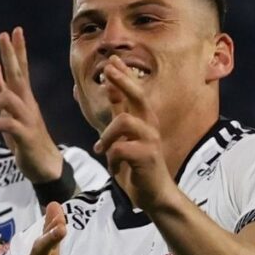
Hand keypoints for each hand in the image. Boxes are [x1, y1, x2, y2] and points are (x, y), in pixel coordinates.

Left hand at [0, 27, 63, 182]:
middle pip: (19, 75)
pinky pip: (9, 124)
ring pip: (9, 99)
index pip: (21, 69)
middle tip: (4, 35)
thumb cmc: (25, 137)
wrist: (45, 165)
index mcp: (23, 98)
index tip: (13, 31)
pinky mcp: (26, 136)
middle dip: (11, 55)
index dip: (17, 50)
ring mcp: (28, 119)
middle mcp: (27, 104)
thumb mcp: (9, 112)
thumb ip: (1, 91)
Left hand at [92, 55, 176, 211]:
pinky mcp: (147, 156)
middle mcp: (149, 125)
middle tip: (108, 69)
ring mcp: (150, 140)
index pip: (133, 91)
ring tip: (102, 149)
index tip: (112, 60)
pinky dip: (112, 159)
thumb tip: (109, 88)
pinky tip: (114, 168)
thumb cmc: (136, 165)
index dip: (122, 75)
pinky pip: (120, 149)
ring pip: (124, 122)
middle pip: (137, 96)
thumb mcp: (123, 135)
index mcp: (143, 119)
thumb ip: (118, 112)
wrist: (152, 194)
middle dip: (122, 81)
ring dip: (108, 136)